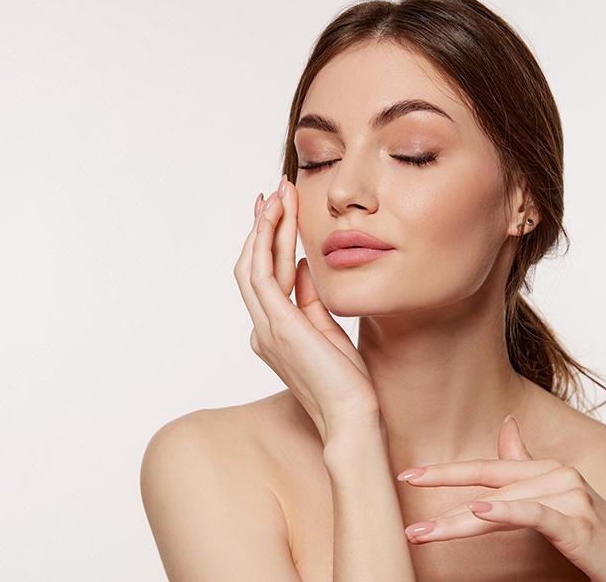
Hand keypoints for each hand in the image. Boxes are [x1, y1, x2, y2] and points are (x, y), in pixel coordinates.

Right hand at [233, 173, 379, 442]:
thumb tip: (306, 265)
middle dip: (263, 226)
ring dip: (264, 227)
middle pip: (253, 265)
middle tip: (274, 191)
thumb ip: (310, 298)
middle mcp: (262, 329)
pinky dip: (266, 243)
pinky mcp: (278, 326)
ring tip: (277, 194)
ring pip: (253, 265)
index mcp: (272, 331)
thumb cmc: (346, 380)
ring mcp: (266, 328)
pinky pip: (263, 275)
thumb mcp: (327, 329)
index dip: (269, 242)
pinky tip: (276, 218)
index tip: (278, 211)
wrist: (352, 415)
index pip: (265, 277)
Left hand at [396, 415, 605, 581]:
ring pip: (502, 504)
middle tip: (406, 518)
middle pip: (488, 487)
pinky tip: (480, 512)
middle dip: (442, 501)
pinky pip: (535, 515)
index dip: (447, 472)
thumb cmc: (597, 541)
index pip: (487, 468)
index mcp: (548, 469)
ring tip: (423, 533)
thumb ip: (527, 468)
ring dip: (458, 522)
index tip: (408, 475)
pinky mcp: (581, 524)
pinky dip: (506, 512)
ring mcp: (572, 496)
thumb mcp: (556, 501)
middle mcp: (559, 474)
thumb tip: (507, 424)